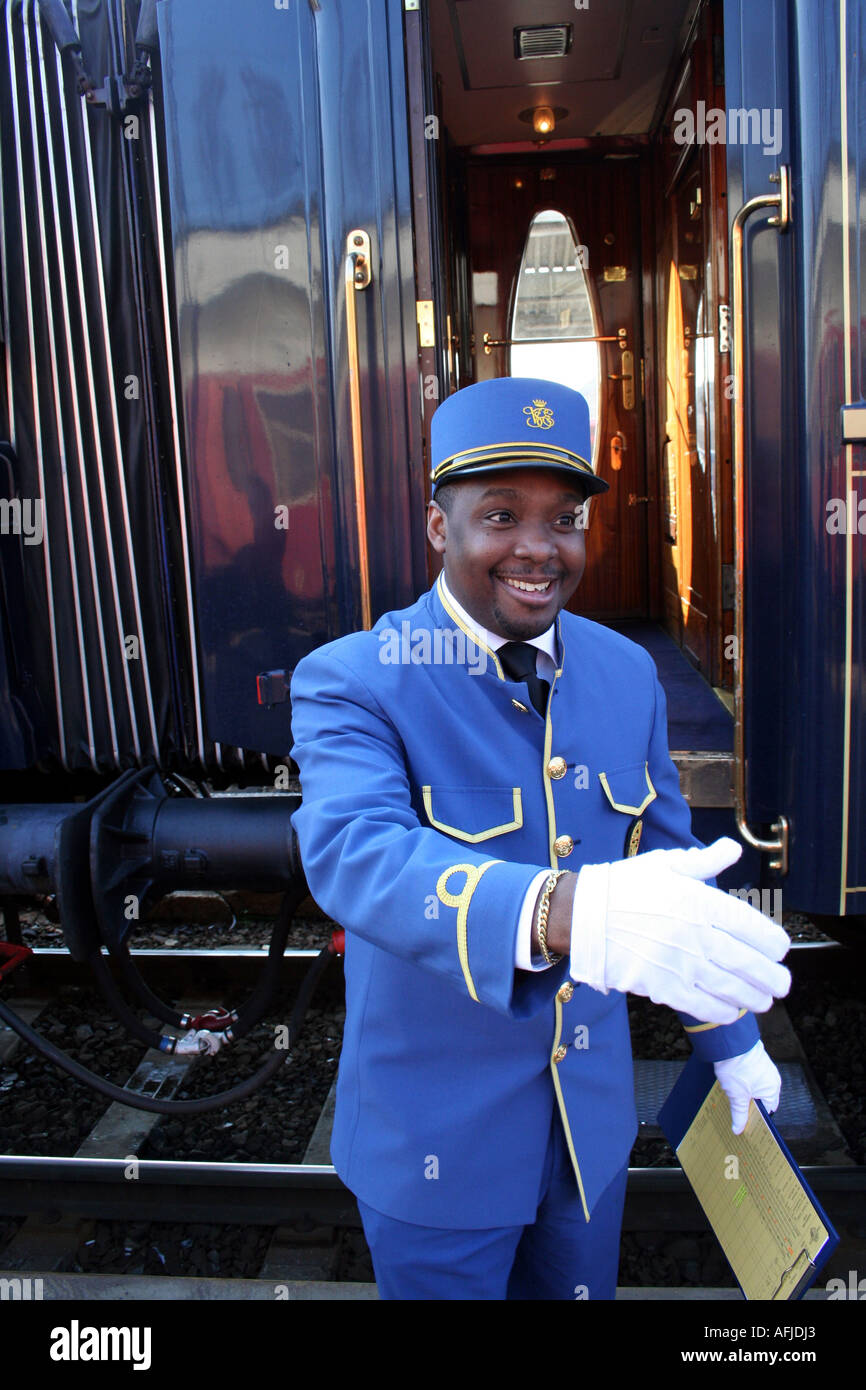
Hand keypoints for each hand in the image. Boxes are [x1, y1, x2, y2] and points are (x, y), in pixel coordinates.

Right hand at [569, 837, 790, 1022]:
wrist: (583, 914)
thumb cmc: (625, 886)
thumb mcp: (666, 863)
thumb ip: (705, 860)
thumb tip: (733, 848)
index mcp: (700, 902)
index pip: (750, 926)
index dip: (772, 942)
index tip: (781, 950)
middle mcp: (696, 935)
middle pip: (747, 963)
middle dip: (771, 977)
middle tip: (782, 984)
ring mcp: (680, 964)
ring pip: (730, 988)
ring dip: (753, 997)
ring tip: (764, 1001)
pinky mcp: (663, 987)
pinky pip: (702, 1005)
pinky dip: (722, 1011)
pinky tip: (731, 1011)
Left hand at [714, 1040, 781, 1133]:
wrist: (731, 1041)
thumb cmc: (737, 1067)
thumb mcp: (736, 1096)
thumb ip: (739, 1114)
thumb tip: (738, 1130)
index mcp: (772, 1089)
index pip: (768, 1110)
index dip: (757, 1119)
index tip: (746, 1126)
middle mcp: (772, 1079)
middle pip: (761, 1099)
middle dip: (749, 1107)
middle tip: (736, 1115)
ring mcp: (764, 1068)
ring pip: (755, 1088)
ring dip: (744, 1094)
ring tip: (731, 1099)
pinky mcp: (755, 1060)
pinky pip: (751, 1077)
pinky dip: (743, 1083)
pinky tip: (731, 1085)